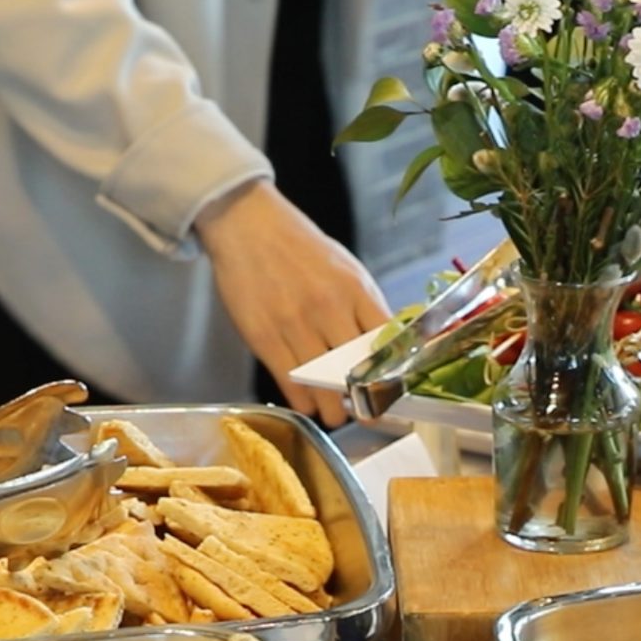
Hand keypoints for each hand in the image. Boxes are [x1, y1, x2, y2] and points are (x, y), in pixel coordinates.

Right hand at [196, 179, 388, 428]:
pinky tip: (309, 402)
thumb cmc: (300, 249)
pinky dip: (304, 400)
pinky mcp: (264, 337)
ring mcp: (295, 325)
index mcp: (355, 291)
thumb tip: (387, 346)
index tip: (392, 391)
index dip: (392, 374)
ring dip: (333, 409)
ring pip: (324, 387)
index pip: (386, 344)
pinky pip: (291, 384)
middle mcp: (329, 309)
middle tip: (365, 411)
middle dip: (364, 401)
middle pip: (357, 371)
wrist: (249, 226)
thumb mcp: (346, 269)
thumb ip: (366, 307)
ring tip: (335, 413)